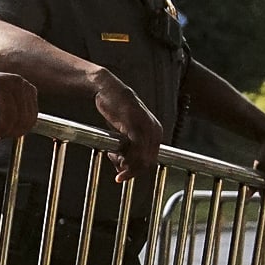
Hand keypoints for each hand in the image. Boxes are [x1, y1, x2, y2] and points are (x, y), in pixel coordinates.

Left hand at [0, 70, 38, 138]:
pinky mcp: (31, 91)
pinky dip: (23, 125)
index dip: (3, 128)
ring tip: (1, 129)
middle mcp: (16, 82)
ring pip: (30, 119)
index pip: (9, 112)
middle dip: (10, 131)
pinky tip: (9, 124)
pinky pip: (32, 116)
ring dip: (16, 130)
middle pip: (22, 117)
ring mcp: (26, 85)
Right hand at [86, 71, 163, 185]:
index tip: (122, 175)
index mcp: (156, 133)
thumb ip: (126, 148)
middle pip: (148, 162)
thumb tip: (122, 169)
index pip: (151, 160)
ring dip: (127, 166)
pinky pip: (136, 150)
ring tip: (112, 158)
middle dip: (132, 171)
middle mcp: (156, 132)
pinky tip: (113, 157)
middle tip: (117, 174)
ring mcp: (147, 129)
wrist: (108, 90)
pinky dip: (126, 158)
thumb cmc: (115, 110)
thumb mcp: (123, 132)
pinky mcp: (136, 126)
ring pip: (142, 159)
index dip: (136, 170)